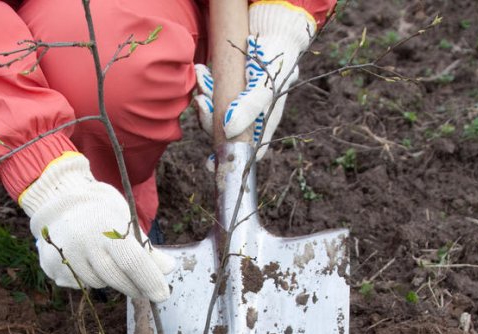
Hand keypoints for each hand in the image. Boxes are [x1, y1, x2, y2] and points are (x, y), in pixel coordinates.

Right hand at [20, 153, 174, 302]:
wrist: (57, 202)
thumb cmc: (99, 211)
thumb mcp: (124, 220)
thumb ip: (145, 247)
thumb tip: (167, 268)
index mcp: (106, 225)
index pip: (132, 261)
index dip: (150, 280)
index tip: (162, 295)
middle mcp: (83, 241)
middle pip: (117, 277)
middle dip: (135, 286)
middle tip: (143, 289)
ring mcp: (65, 255)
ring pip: (98, 283)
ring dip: (109, 279)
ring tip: (104, 259)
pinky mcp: (51, 267)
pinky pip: (79, 284)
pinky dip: (88, 277)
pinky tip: (84, 260)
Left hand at [193, 3, 315, 159]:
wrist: (273, 27)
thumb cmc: (276, 57)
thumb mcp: (264, 82)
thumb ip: (249, 107)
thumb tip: (228, 131)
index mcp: (264, 122)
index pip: (247, 151)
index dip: (230, 159)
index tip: (211, 162)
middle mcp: (250, 117)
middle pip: (224, 133)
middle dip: (210, 118)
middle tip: (201, 101)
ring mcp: (238, 104)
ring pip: (215, 113)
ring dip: (205, 98)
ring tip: (201, 75)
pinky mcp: (228, 90)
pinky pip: (212, 96)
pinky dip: (205, 85)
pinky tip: (202, 72)